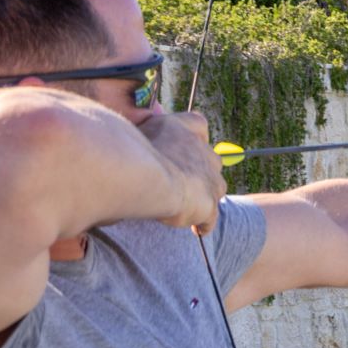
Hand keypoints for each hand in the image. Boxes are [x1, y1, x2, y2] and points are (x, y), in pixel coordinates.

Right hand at [140, 111, 224, 233]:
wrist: (144, 175)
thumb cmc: (131, 150)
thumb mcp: (137, 129)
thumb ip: (147, 127)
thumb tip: (147, 118)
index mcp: (184, 128)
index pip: (197, 124)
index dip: (193, 135)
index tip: (185, 146)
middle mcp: (203, 150)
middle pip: (211, 159)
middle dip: (199, 171)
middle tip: (182, 183)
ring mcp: (210, 178)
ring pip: (216, 187)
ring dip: (204, 196)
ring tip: (190, 206)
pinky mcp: (208, 203)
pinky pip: (211, 216)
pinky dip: (205, 223)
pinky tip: (199, 229)